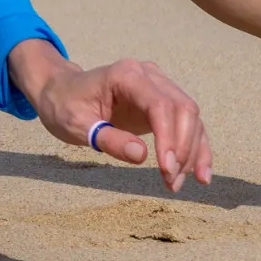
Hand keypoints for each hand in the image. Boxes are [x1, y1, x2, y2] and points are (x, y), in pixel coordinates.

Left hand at [11, 43, 213, 193]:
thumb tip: (142, 155)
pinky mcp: (163, 103)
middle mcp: (149, 75)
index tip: (167, 169)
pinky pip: (188, 124)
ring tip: (177, 184)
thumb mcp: (75, 125)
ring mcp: (159, 87)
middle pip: (184, 109)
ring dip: (192, 152)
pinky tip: (200, 174)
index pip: (160, 105)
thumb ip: (107, 138)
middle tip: (171, 181)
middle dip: (183, 148)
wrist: (60, 91)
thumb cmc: (64, 105)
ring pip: (191, 118)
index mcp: (126, 75)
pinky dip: (196, 148)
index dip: (169, 137)